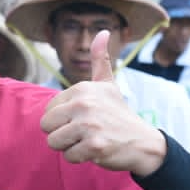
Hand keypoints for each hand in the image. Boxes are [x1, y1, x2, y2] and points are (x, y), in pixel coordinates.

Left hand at [40, 31, 166, 175]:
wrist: (144, 142)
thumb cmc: (119, 114)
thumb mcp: (108, 85)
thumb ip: (100, 60)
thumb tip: (103, 31)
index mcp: (82, 89)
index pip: (47, 111)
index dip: (62, 119)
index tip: (84, 118)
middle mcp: (84, 103)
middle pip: (46, 126)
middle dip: (61, 134)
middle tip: (85, 131)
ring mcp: (90, 125)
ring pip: (53, 142)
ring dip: (69, 147)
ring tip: (89, 139)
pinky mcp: (95, 145)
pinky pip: (68, 156)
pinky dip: (79, 158)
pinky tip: (96, 150)